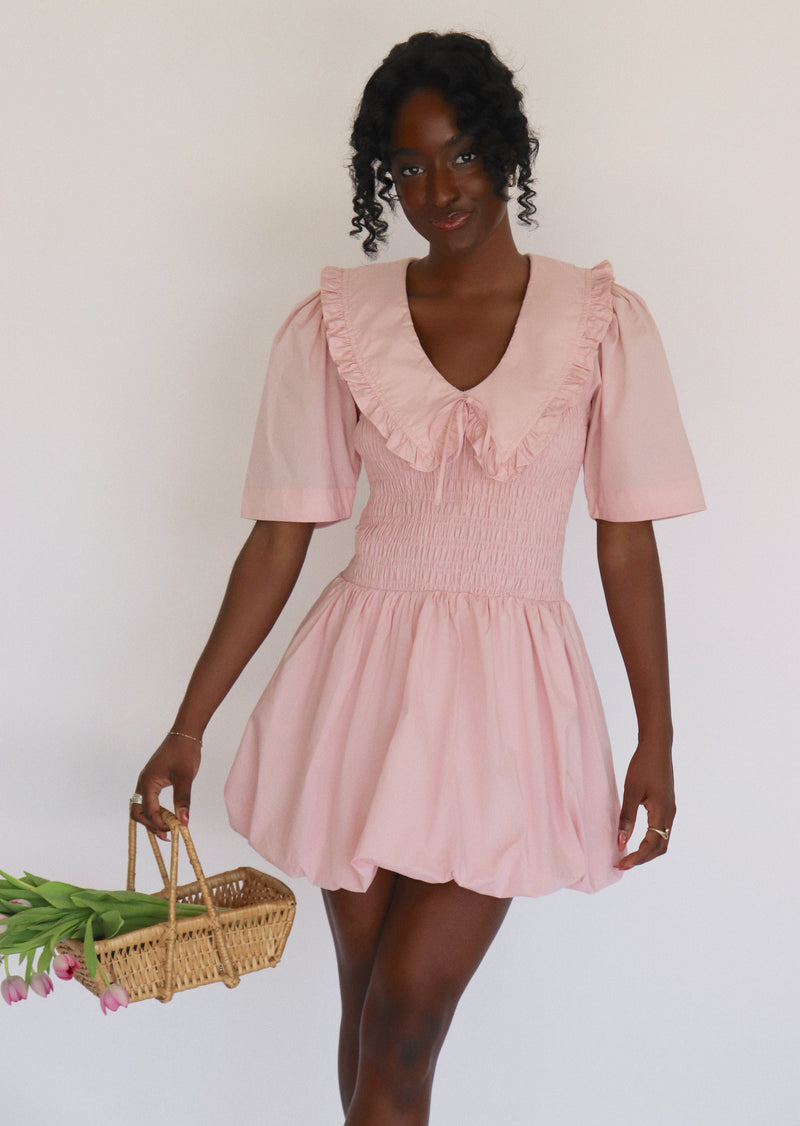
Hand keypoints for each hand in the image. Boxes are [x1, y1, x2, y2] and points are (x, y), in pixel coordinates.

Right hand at [130, 733, 201, 839]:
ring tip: (167, 829)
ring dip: (152, 819)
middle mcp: (143, 782)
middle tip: (167, 835)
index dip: (160, 824)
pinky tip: (168, 815)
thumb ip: (183, 799)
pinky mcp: (152, 779)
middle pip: (138, 812)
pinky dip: (155, 810)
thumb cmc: (184, 753)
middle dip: (151, 825)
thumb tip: (184, 821)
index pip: (149, 811)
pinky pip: (148, 800)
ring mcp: (146, 781)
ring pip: (142, 807)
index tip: (174, 831)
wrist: (185, 734)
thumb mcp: (185, 777)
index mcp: (147, 782)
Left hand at [615, 739, 674, 869]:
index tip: (621, 864)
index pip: (651, 845)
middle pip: (660, 848)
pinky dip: (650, 840)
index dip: (636, 858)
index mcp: (662, 813)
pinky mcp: (667, 805)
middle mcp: (670, 815)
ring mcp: (670, 810)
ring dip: (646, 851)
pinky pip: (661, 830)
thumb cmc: (643, 766)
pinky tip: (635, 839)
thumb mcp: (631, 791)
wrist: (657, 746)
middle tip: (622, 863)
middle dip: (642, 859)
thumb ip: (626, 817)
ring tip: (628, 855)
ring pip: (662, 840)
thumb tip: (621, 842)